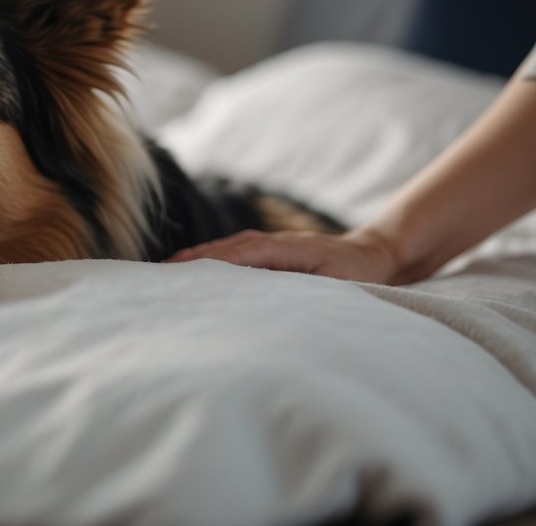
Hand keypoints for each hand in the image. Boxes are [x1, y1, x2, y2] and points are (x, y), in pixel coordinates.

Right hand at [167, 228, 407, 284]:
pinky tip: (198, 273)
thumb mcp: (334, 282)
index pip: (237, 254)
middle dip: (192, 260)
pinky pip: (235, 255)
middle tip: (159, 275)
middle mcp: (270, 242)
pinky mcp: (269, 253)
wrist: (376, 255)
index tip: (179, 271)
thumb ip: (302, 286)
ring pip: (226, 250)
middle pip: (223, 249)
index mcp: (283, 248)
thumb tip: (268, 293)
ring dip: (198, 260)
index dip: (208, 263)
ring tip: (169, 274)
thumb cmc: (358, 273)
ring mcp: (269, 245)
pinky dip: (213, 262)